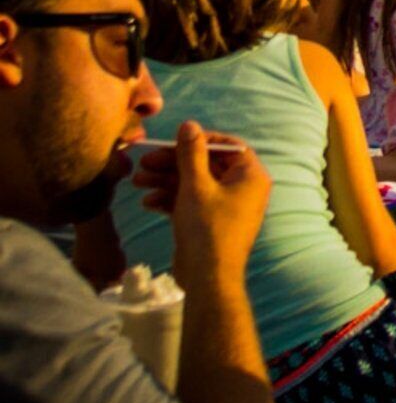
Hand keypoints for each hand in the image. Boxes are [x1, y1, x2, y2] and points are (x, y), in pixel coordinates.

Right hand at [138, 125, 269, 272]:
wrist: (206, 276)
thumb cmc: (207, 227)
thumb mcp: (196, 186)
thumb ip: (191, 153)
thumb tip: (189, 125)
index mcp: (251, 176)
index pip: (228, 146)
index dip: (201, 141)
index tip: (174, 141)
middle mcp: (243, 189)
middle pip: (207, 165)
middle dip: (174, 163)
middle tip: (144, 163)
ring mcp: (226, 206)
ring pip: (194, 184)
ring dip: (166, 181)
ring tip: (137, 182)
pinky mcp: (209, 222)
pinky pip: (191, 203)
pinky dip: (170, 200)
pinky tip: (148, 203)